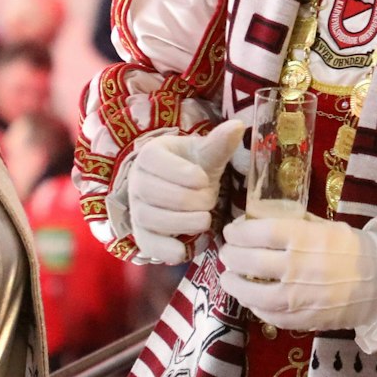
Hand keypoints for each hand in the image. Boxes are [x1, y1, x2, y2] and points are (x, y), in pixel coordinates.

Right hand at [126, 119, 246, 263]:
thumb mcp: (208, 155)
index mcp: (150, 155)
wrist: (187, 191)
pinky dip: (164, 250)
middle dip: (184, 199)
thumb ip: (219, 144)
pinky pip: (146, 244)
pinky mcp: (143, 234)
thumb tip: (239, 125)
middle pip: (151, 192)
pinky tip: (183, 250)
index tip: (204, 179)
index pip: (153, 160)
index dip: (178, 172)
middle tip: (209, 201)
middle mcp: (137, 181)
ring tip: (205, 220)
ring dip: (179, 222)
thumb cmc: (196, 168)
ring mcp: (137, 209)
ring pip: (149, 218)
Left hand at [219, 215, 376, 332]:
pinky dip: (254, 305)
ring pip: (252, 292)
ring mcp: (298, 297)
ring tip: (229, 277)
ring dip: (234, 284)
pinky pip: (269, 314)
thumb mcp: (326, 226)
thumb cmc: (355, 250)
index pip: (258, 232)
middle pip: (249, 260)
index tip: (231, 231)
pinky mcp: (302, 319)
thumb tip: (261, 221)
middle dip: (231, 255)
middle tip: (227, 252)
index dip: (238, 232)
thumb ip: (295, 224)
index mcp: (304, 238)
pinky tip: (251, 298)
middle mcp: (297, 267)